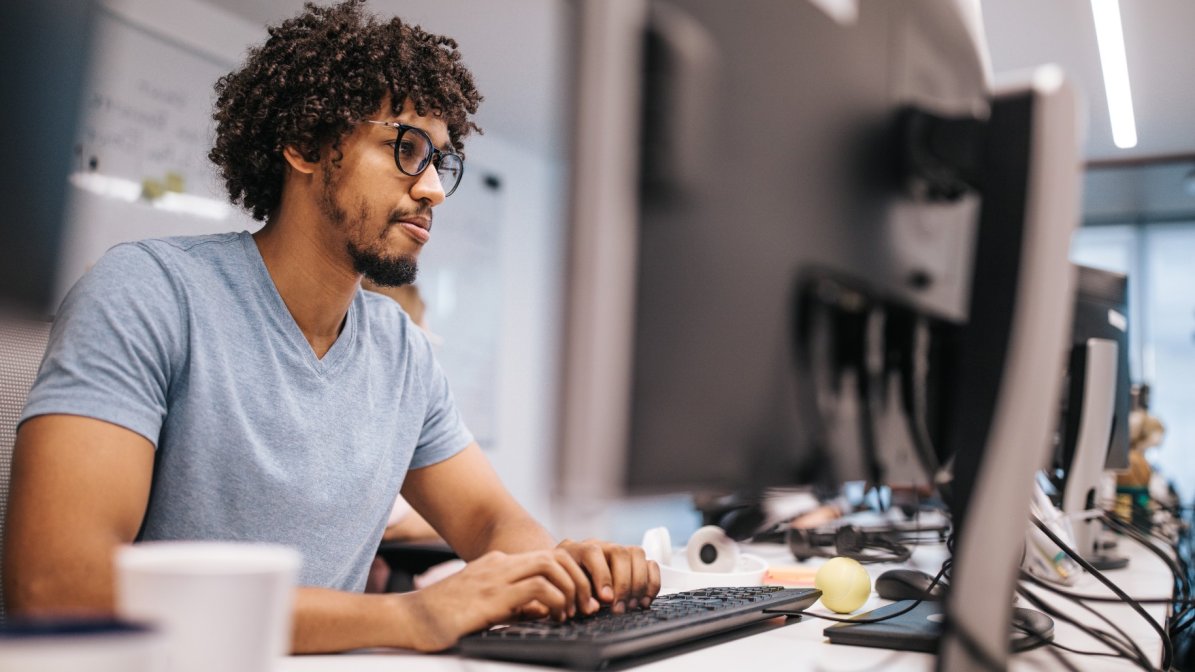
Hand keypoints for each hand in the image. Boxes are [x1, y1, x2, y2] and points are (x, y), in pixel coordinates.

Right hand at [403, 549, 594, 650]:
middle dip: (577, 578)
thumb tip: (543, 611)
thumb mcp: (484, 607)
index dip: (568, 576)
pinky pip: (537, 589)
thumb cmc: (441, 617)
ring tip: (574, 612)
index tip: (578, 599)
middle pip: (553, 556)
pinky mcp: (491, 597)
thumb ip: (512, 605)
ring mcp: (494, 578)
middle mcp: (498, 565)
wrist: (407, 619)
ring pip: (549, 566)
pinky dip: (555, 601)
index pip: (545, 558)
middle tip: (586, 604)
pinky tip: (556, 617)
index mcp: (496, 564)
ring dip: (570, 589)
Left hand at [556, 539, 660, 614]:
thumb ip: (576, 597)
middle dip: (623, 583)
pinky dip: (651, 582)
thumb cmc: (565, 585)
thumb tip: (594, 607)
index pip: (593, 553)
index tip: (606, 599)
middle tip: (620, 608)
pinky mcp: (633, 561)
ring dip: (638, 583)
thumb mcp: (564, 590)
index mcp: (577, 549)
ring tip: (632, 606)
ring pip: (637, 554)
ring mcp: (618, 551)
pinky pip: (650, 564)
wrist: (567, 577)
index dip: (602, 576)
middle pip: (619, 552)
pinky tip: (643, 600)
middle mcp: (600, 546)